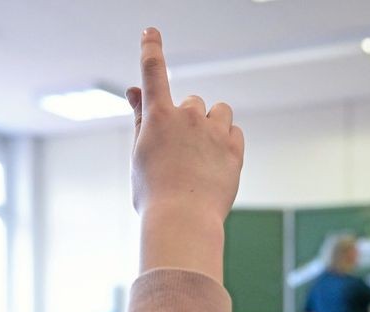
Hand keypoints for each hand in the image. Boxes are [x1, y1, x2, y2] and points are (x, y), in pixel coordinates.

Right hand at [127, 28, 244, 281]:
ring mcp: (213, 131)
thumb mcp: (139, 155)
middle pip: (192, 102)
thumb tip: (135, 89)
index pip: (154, 73)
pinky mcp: (234, 148)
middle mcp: (187, 117)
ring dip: (211, 125)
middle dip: (188, 119)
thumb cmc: (154, 193)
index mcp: (158, 118)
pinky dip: (226, 141)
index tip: (150, 32)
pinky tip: (215, 164)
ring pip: (219, 111)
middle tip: (179, 152)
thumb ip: (140, 119)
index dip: (151, 49)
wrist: (182, 222)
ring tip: (202, 156)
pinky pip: (234, 131)